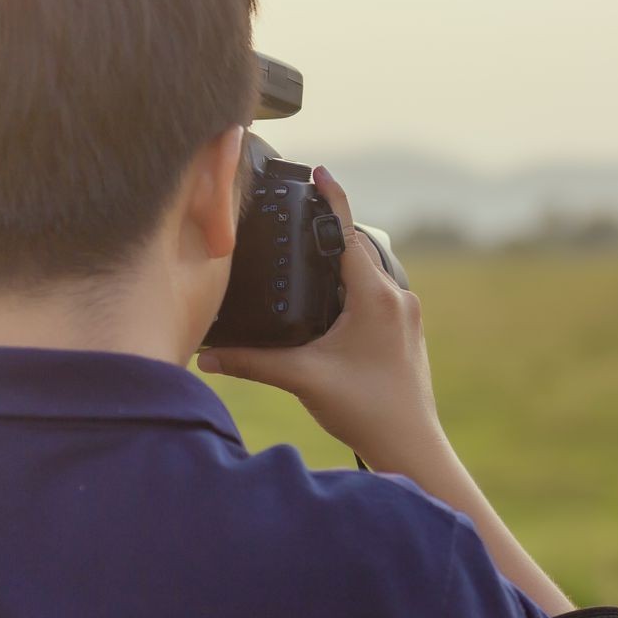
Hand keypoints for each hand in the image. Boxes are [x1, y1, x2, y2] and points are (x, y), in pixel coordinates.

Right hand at [197, 168, 446, 469]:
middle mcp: (397, 297)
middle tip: (299, 216)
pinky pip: (378, 292)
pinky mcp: (407, 331)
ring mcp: (406, 314)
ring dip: (342, 261)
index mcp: (375, 296)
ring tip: (309, 254)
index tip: (319, 170)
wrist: (411, 446)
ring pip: (370, 271)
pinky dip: (354, 285)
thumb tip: (206, 355)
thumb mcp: (302, 379)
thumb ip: (252, 361)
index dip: (332, 199)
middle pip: (359, 248)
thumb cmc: (366, 410)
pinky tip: (331, 298)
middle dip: (330, 232)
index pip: (349, 233)